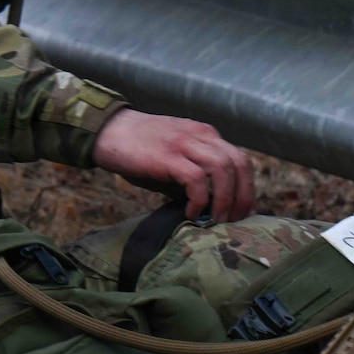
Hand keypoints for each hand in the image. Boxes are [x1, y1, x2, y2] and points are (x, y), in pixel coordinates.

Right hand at [91, 109, 255, 222]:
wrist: (107, 132)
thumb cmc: (138, 149)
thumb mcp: (174, 157)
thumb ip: (193, 174)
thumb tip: (210, 208)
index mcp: (205, 135)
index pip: (240, 160)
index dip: (247, 189)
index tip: (243, 213)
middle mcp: (201, 135)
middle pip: (239, 164)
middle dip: (243, 196)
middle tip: (235, 221)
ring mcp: (184, 144)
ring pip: (224, 169)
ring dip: (225, 199)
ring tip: (216, 220)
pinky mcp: (168, 156)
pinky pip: (196, 179)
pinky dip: (199, 199)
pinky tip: (191, 212)